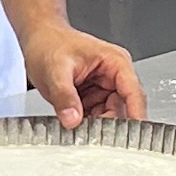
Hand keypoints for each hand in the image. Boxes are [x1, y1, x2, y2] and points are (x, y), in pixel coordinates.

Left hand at [17, 23, 145, 129]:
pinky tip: (72, 122)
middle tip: (88, 135)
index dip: (136, 116)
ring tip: (75, 125)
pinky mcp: (93, 98)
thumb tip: (72, 119)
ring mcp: (104, 88)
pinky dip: (85, 124)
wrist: (39, 39)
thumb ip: (64, 95)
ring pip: (108, 117)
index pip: (134, 93)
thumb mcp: (55, 69)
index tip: (131, 136)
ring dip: (94, 126)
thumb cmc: (50, 43)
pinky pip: (95, 118)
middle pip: (122, 110)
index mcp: (116, 62)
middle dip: (107, 125)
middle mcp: (114, 76)